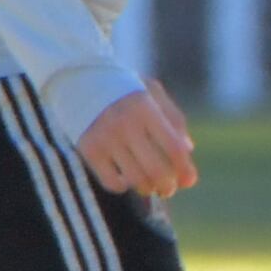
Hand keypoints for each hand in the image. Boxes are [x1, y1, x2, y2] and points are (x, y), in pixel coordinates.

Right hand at [77, 80, 198, 199]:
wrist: (80, 80)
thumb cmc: (126, 89)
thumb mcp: (153, 93)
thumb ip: (173, 119)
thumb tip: (188, 150)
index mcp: (147, 109)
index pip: (173, 148)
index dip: (185, 169)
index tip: (189, 181)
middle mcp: (126, 124)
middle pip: (156, 169)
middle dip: (168, 186)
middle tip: (169, 189)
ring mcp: (105, 139)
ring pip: (135, 179)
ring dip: (148, 189)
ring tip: (151, 187)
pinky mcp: (89, 150)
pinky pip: (110, 182)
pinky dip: (123, 186)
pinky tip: (126, 180)